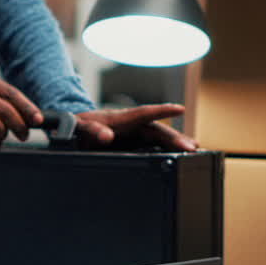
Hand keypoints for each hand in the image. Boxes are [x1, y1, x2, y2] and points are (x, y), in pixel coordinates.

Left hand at [74, 104, 197, 151]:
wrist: (72, 132)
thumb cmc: (76, 129)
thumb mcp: (79, 128)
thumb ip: (92, 130)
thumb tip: (107, 136)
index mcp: (118, 119)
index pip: (143, 113)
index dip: (161, 111)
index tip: (179, 109)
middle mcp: (129, 125)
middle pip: (156, 129)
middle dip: (174, 136)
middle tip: (192, 146)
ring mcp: (132, 135)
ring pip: (157, 138)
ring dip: (174, 143)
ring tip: (193, 150)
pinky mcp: (132, 145)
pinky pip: (151, 146)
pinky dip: (165, 150)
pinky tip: (179, 155)